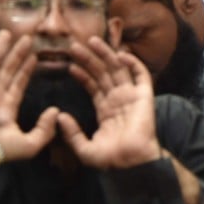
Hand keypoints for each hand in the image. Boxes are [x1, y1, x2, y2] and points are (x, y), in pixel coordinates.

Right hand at [0, 31, 57, 161]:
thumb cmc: (0, 150)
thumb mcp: (29, 144)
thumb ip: (45, 130)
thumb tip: (55, 111)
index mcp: (7, 106)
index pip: (20, 82)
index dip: (27, 68)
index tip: (35, 54)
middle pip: (7, 68)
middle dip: (15, 52)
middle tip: (25, 36)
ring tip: (5, 31)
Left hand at [57, 37, 161, 167]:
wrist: (131, 163)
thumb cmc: (111, 159)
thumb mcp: (84, 148)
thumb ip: (72, 133)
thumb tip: (59, 116)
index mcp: (106, 109)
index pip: (92, 85)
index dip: (82, 74)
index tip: (69, 64)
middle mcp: (118, 99)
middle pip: (102, 73)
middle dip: (89, 58)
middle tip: (74, 46)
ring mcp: (132, 96)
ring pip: (118, 69)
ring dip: (106, 54)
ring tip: (91, 41)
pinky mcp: (144, 96)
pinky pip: (141, 75)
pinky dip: (133, 62)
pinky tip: (120, 54)